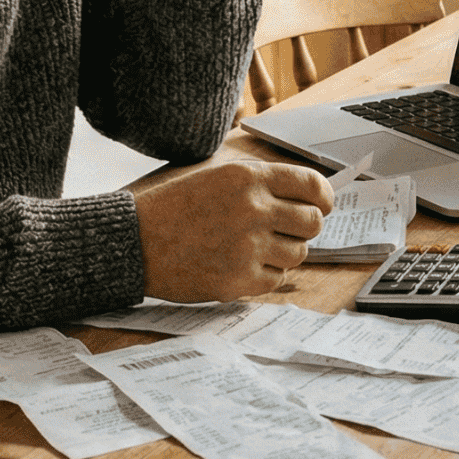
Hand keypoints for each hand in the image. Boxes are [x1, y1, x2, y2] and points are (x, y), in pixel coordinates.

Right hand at [131, 152, 332, 301]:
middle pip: (312, 222)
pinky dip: (266, 276)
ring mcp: (247, 246)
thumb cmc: (175, 209)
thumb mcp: (218, 178)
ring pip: (299, 254)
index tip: (323, 205)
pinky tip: (243, 265)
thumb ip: (262, 184)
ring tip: (257, 249)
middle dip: (305, 228)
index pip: (312, 185)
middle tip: (286, 232)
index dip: (324, 198)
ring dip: (285, 253)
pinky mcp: (238, 279)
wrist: (134, 242)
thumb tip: (310, 198)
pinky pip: (276, 280)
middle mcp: (253, 209)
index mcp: (248, 178)